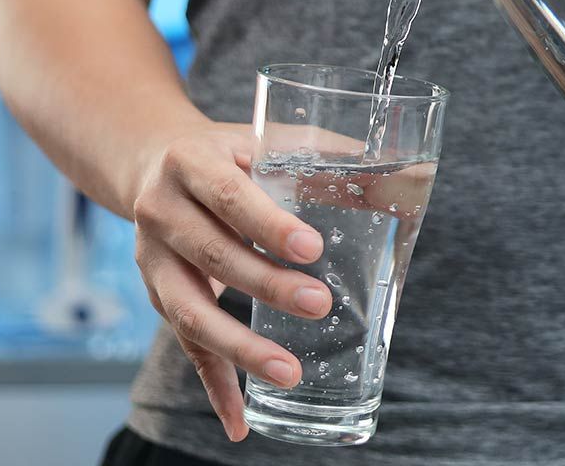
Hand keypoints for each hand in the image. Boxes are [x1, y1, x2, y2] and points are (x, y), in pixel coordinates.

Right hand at [131, 123, 330, 441]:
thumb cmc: (233, 150)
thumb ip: (331, 156)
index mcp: (192, 162)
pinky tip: (241, 423)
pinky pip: (186, 347)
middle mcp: (162, 211)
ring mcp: (153, 259)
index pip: (228, 195)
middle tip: (320, 304)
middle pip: (212, 255)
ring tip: (289, 373)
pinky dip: (215, 387)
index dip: (267, 224)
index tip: (311, 248)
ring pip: (191, 311)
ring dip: (239, 348)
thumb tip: (414, 174)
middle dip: (265, 285)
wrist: (151, 159)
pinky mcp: (159, 296)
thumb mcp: (270, 140)